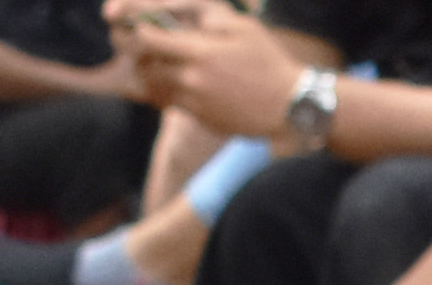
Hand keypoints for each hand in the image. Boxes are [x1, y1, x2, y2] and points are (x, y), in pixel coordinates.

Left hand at [123, 4, 299, 136]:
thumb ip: (210, 16)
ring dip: (152, 76)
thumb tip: (184, 17)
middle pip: (146, 66)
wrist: (291, 106)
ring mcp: (196, 104)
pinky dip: (168, 94)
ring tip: (159, 65)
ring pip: (155, 89)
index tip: (142, 26)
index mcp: (200, 52)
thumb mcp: (244, 26)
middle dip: (141, 54)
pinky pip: (173, 106)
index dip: (140, 30)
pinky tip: (179, 84)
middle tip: (147, 46)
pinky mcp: (203, 120)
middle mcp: (192, 80)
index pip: (150, 39)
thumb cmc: (269, 62)